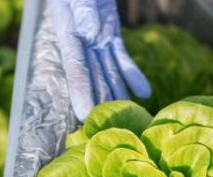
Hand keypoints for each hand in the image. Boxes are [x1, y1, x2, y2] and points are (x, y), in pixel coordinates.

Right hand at [48, 0, 150, 120]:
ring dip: (118, 94)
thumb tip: (91, 35)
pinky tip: (144, 92)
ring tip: (128, 118)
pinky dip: (132, 74)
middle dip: (99, 102)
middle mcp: (80, 41)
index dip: (80, 91)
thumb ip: (82, 10)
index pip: (74, 67)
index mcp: (68, 32)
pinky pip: (121, 58)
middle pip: (92, 77)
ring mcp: (96, 39)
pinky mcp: (110, 33)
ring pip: (108, 71)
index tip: (84, 114)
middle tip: (106, 129)